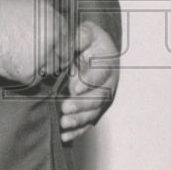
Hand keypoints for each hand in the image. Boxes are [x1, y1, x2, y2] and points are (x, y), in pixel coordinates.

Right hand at [0, 0, 72, 83]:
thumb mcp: (27, 0)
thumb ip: (41, 14)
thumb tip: (42, 19)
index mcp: (54, 20)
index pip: (68, 39)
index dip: (61, 47)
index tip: (57, 52)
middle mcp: (53, 39)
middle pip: (60, 57)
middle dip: (51, 59)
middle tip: (37, 58)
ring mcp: (42, 57)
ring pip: (46, 70)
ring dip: (37, 68)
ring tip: (19, 58)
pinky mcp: (29, 72)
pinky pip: (31, 79)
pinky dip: (22, 75)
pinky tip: (12, 64)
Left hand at [60, 21, 118, 142]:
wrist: (94, 52)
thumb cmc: (88, 41)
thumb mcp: (84, 33)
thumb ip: (76, 39)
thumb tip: (61, 51)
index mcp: (108, 63)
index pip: (101, 73)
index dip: (89, 81)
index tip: (75, 88)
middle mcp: (109, 83)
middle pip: (99, 97)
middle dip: (82, 104)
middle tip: (65, 108)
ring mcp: (103, 98)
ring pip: (94, 112)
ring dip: (79, 119)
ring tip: (64, 123)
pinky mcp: (95, 109)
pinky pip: (88, 122)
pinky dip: (77, 131)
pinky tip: (65, 136)